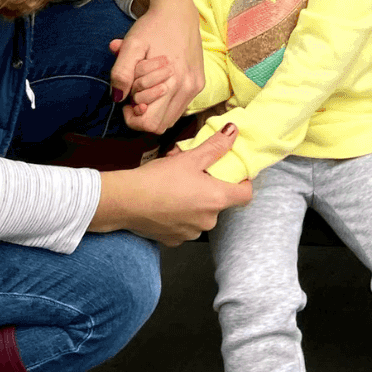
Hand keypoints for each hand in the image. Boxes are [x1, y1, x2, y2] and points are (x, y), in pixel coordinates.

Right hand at [91, 123, 251, 245]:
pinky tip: (165, 204)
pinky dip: (179, 216)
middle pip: (220, 203)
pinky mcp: (174, 241)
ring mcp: (191, 233)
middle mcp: (208, 221)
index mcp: (216, 199)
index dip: (243, 183)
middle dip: (210, 189)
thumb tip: (233, 131)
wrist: (125, 201)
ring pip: (201, 215)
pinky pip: (184, 226)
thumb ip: (215, 146)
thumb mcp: (189, 158)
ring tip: (176, 188)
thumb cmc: (158, 179)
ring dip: (194, 203)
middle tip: (194, 175)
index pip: (246, 195)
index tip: (233, 174)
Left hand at [108, 0, 203, 133]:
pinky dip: (165, 102)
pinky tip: (158, 83)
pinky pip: (179, 106)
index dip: (132, 118)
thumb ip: (121, 73)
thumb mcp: (132, 45)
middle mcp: (188, 89)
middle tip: (134, 93)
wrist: (179, 10)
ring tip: (146, 87)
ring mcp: (196, 87)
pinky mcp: (199, 82)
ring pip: (170, 118)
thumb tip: (117, 98)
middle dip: (142, 114)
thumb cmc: (152, 26)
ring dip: (155, 109)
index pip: (150, 124)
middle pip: (160, 126)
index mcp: (172, 82)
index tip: (126, 100)